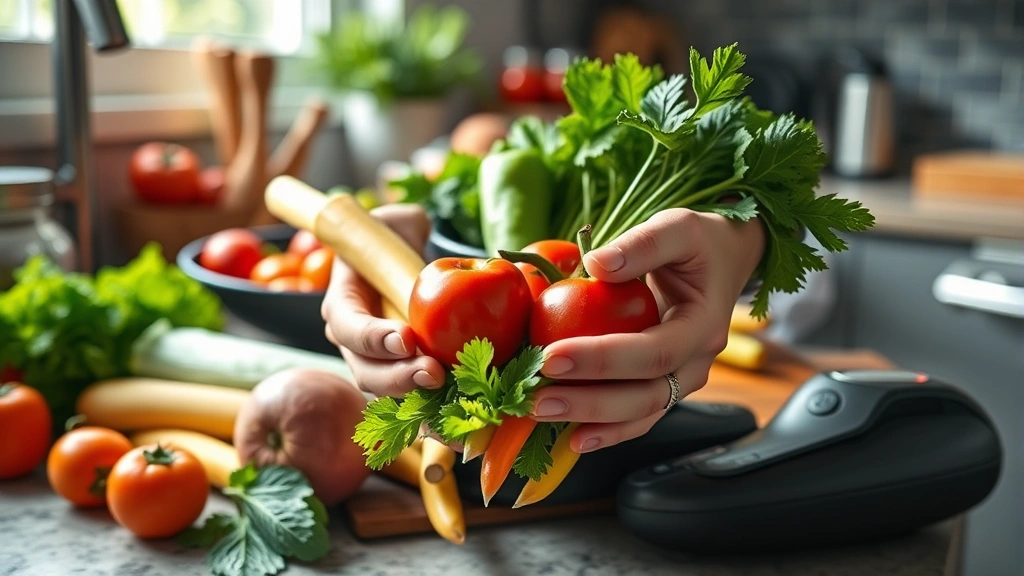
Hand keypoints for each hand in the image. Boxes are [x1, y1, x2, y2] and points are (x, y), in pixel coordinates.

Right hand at [320, 204, 446, 397]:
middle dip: (399, 377)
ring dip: (417, 395)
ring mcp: (374, 362)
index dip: (373, 338)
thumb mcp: (397, 226)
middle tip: (434, 373)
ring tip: (449, 389)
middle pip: (365, 370)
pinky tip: (458, 404)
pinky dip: (432, 405)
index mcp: (342, 303)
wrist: (399, 263)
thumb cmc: (395, 241)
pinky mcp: (400, 375)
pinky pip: (410, 396)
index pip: (348, 326)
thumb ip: (405, 226)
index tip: (406, 339)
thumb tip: (419, 227)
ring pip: (388, 391)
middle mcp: (352, 341)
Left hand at [529, 209, 765, 452]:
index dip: (603, 359)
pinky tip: (570, 438)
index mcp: (703, 325)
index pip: (653, 352)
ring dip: (592, 422)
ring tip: (541, 415)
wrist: (724, 261)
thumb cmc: (699, 243)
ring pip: (641, 413)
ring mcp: (681, 378)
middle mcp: (696, 361)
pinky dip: (606, 430)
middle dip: (589, 402)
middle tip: (537, 400)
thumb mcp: (678, 227)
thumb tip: (597, 264)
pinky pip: (637, 416)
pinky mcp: (664, 384)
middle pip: (646, 395)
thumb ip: (642, 243)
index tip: (552, 355)